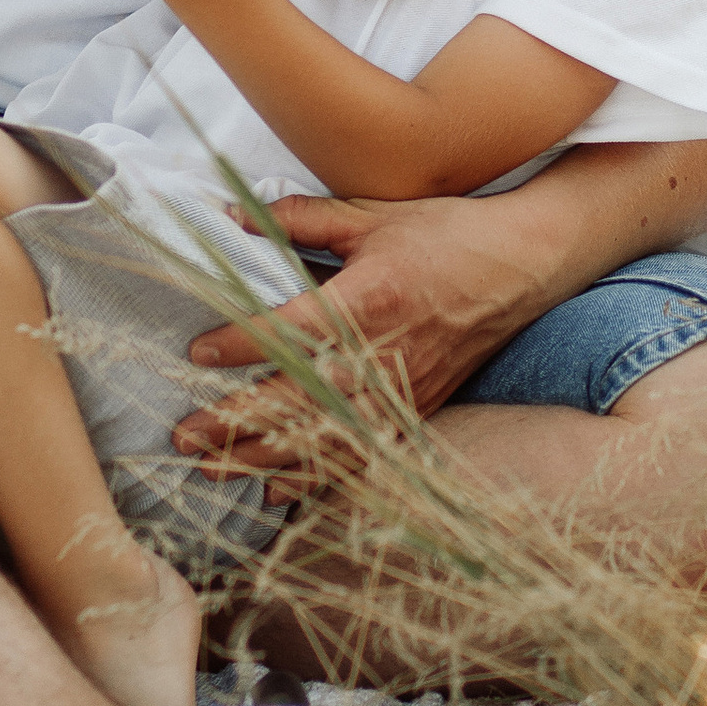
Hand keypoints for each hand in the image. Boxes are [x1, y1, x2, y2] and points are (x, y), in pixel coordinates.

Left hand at [177, 188, 554, 466]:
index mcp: (367, 300)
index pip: (289, 331)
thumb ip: (301, 219)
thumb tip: (233, 215)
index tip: (197, 354)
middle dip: (236, 422)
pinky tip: (278, 490)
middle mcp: (382, 355)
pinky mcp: (416, 410)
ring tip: (213, 468)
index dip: (240, 345)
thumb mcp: (371, 217)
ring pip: (322, 437)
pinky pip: (360, 453)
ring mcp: (401, 390)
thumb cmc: (446, 235)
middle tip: (184, 438)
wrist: (522, 266)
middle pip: (297, 400)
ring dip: (264, 457)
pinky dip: (317, 477)